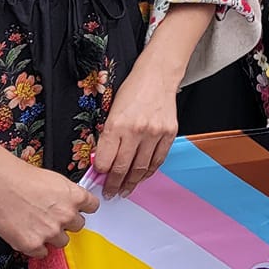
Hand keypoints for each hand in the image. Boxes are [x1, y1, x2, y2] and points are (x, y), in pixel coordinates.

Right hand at [0, 148, 99, 257]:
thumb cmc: (21, 176)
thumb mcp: (54, 180)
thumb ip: (67, 195)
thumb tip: (69, 205)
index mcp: (75, 196)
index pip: (93, 207)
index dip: (82, 208)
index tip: (77, 209)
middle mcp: (66, 216)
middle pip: (78, 226)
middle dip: (66, 222)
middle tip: (51, 216)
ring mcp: (50, 232)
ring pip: (61, 242)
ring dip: (52, 236)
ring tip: (36, 224)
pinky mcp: (32, 245)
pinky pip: (42, 253)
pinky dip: (35, 246)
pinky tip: (26, 233)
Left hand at [90, 61, 180, 198]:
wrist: (157, 75)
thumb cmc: (133, 91)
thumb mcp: (112, 111)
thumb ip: (107, 137)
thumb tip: (103, 161)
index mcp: (116, 124)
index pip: (105, 160)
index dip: (100, 174)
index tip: (99, 181)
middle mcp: (135, 130)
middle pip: (122, 168)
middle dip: (114, 185)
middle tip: (110, 193)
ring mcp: (154, 133)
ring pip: (141, 168)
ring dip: (132, 183)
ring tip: (125, 190)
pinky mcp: (169, 133)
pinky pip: (158, 160)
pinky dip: (149, 171)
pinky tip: (142, 176)